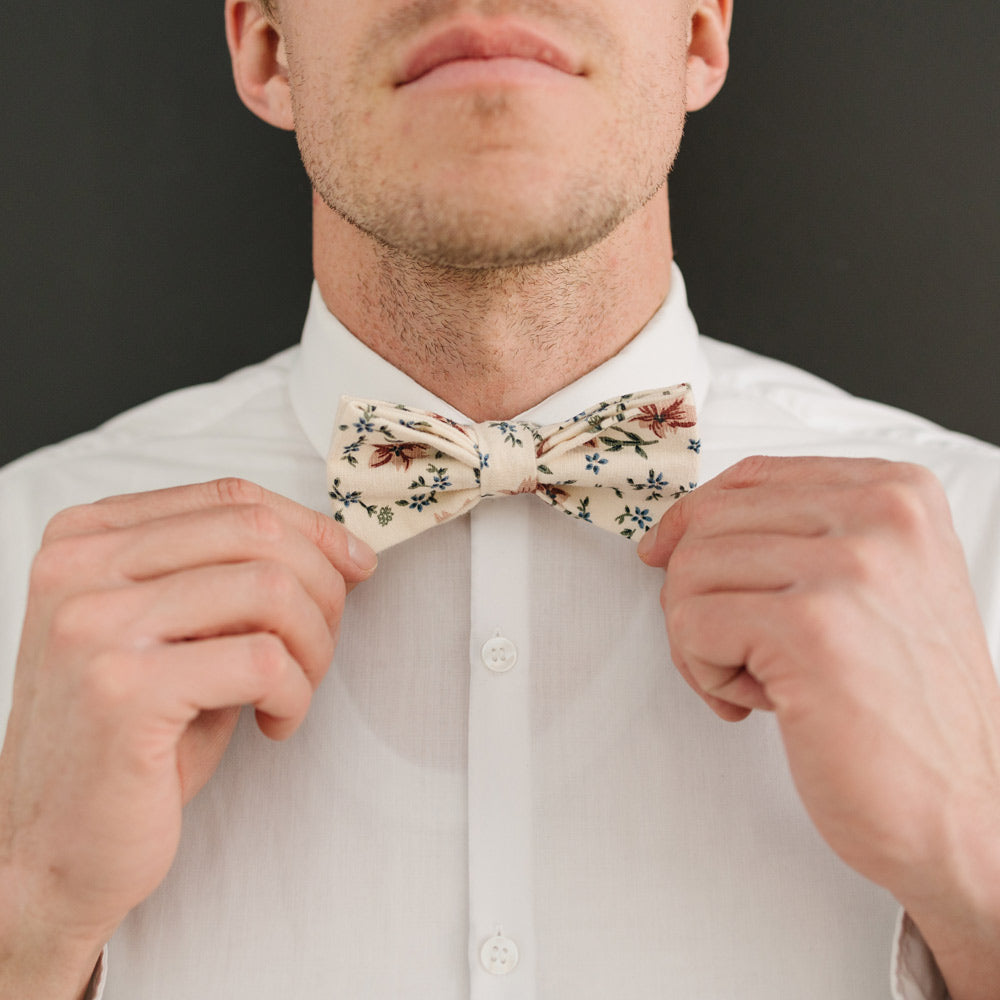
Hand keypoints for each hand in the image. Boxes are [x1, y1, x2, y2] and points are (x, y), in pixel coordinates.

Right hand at [0, 479, 375, 997]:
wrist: (55, 847)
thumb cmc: (132, 736)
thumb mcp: (177, 632)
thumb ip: (231, 576)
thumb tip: (338, 548)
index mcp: (88, 537)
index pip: (231, 497)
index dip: (312, 528)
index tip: (354, 566)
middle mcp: (80, 567)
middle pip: (257, 533)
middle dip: (322, 587)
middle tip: (323, 644)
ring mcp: (94, 625)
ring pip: (270, 589)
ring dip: (314, 645)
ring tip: (297, 690)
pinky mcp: (122, 690)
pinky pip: (263, 662)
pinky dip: (295, 694)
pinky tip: (273, 724)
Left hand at [638, 456, 999, 999]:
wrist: (957, 811)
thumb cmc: (900, 704)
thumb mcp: (872, 586)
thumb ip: (799, 538)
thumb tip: (682, 526)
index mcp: (897, 493)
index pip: (750, 476)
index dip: (693, 520)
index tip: (667, 556)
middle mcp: (881, 515)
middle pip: (708, 521)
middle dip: (695, 592)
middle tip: (736, 651)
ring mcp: (849, 567)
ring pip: (689, 570)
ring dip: (699, 639)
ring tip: (760, 680)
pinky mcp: (811, 628)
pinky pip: (691, 623)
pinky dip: (705, 672)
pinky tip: (761, 702)